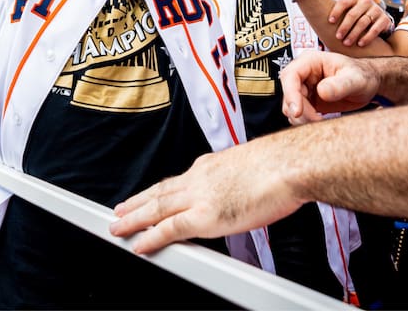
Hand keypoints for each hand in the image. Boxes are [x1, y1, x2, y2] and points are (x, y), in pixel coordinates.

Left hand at [110, 134, 304, 254]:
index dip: (159, 191)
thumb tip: (243, 190)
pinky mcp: (205, 216)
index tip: (149, 196)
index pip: (177, 181)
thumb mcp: (251, 167)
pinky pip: (170, 229)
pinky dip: (151, 237)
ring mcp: (200, 196)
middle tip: (118, 210)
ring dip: (134, 217)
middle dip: (137, 202)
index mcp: (211, 165)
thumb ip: (239, 180)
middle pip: (160, 192)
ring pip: (156, 208)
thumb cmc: (282, 165)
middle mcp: (200, 177)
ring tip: (117, 226)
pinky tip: (139, 243)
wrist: (289, 163)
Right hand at [280, 51, 380, 123]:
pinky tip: (321, 122)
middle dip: (299, 111)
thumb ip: (340, 85)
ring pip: (290, 106)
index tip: (297, 112)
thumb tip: (321, 92)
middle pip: (288, 94)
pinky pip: (299, 114)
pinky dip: (306, 121)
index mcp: (310, 61)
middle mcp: (303, 73)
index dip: (290, 94)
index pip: (290, 76)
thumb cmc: (363, 75)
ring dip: (302, 118)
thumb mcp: (356, 79)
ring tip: (322, 121)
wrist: (368, 84)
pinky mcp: (307, 101)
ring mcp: (303, 88)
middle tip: (317, 121)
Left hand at [329, 0, 394, 46]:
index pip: (343, 2)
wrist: (378, 17)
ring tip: (346, 43)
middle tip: (338, 37)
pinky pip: (375, 29)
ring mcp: (377, 9)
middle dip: (344, 26)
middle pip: (353, 14)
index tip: (330, 22)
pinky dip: (367, 37)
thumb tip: (316, 16)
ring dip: (354, 34)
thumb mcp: (349, 9)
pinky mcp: (385, 19)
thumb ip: (338, 12)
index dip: (336, 11)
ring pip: (363, 22)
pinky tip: (360, 43)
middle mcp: (366, 1)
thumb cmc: (358, 15)